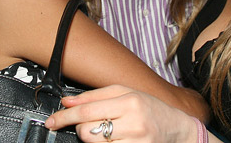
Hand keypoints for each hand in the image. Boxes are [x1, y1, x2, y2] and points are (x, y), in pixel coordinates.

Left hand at [45, 85, 198, 141]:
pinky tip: (114, 140)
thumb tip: (67, 101)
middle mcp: (134, 123)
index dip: (65, 117)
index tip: (52, 121)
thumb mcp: (126, 93)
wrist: (178, 130)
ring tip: (106, 133)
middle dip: (82, 129)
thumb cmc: (150, 109)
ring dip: (93, 140)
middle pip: (88, 131)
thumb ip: (95, 96)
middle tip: (92, 125)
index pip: (87, 110)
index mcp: (130, 102)